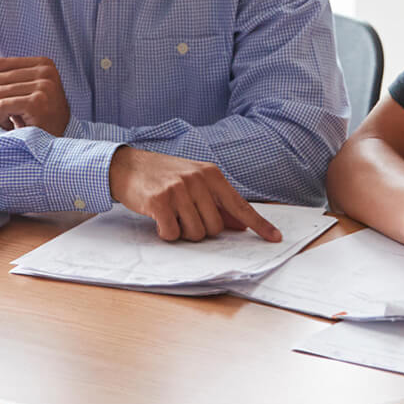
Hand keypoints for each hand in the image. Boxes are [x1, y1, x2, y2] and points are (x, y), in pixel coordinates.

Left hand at [0, 56, 70, 135]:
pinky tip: (13, 126)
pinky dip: (1, 119)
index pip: (1, 63)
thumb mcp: (22, 91)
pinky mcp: (38, 102)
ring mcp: (44, 86)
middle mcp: (45, 71)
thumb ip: (4, 75)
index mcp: (43, 63)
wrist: (57, 143)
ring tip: (10, 121)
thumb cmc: (38, 117)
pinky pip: (2, 105)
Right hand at [107, 148, 281, 242]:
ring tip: (171, 214)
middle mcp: (198, 180)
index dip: (259, 224)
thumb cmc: (164, 176)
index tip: (275, 238)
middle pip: (215, 227)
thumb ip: (217, 203)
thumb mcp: (194, 182)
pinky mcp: (160, 201)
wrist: (128, 165)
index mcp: (211, 175)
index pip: (240, 205)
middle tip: (184, 215)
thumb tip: (240, 225)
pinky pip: (172, 234)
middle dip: (200, 229)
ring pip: (195, 233)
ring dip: (182, 231)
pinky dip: (166, 233)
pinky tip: (158, 218)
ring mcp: (179, 189)